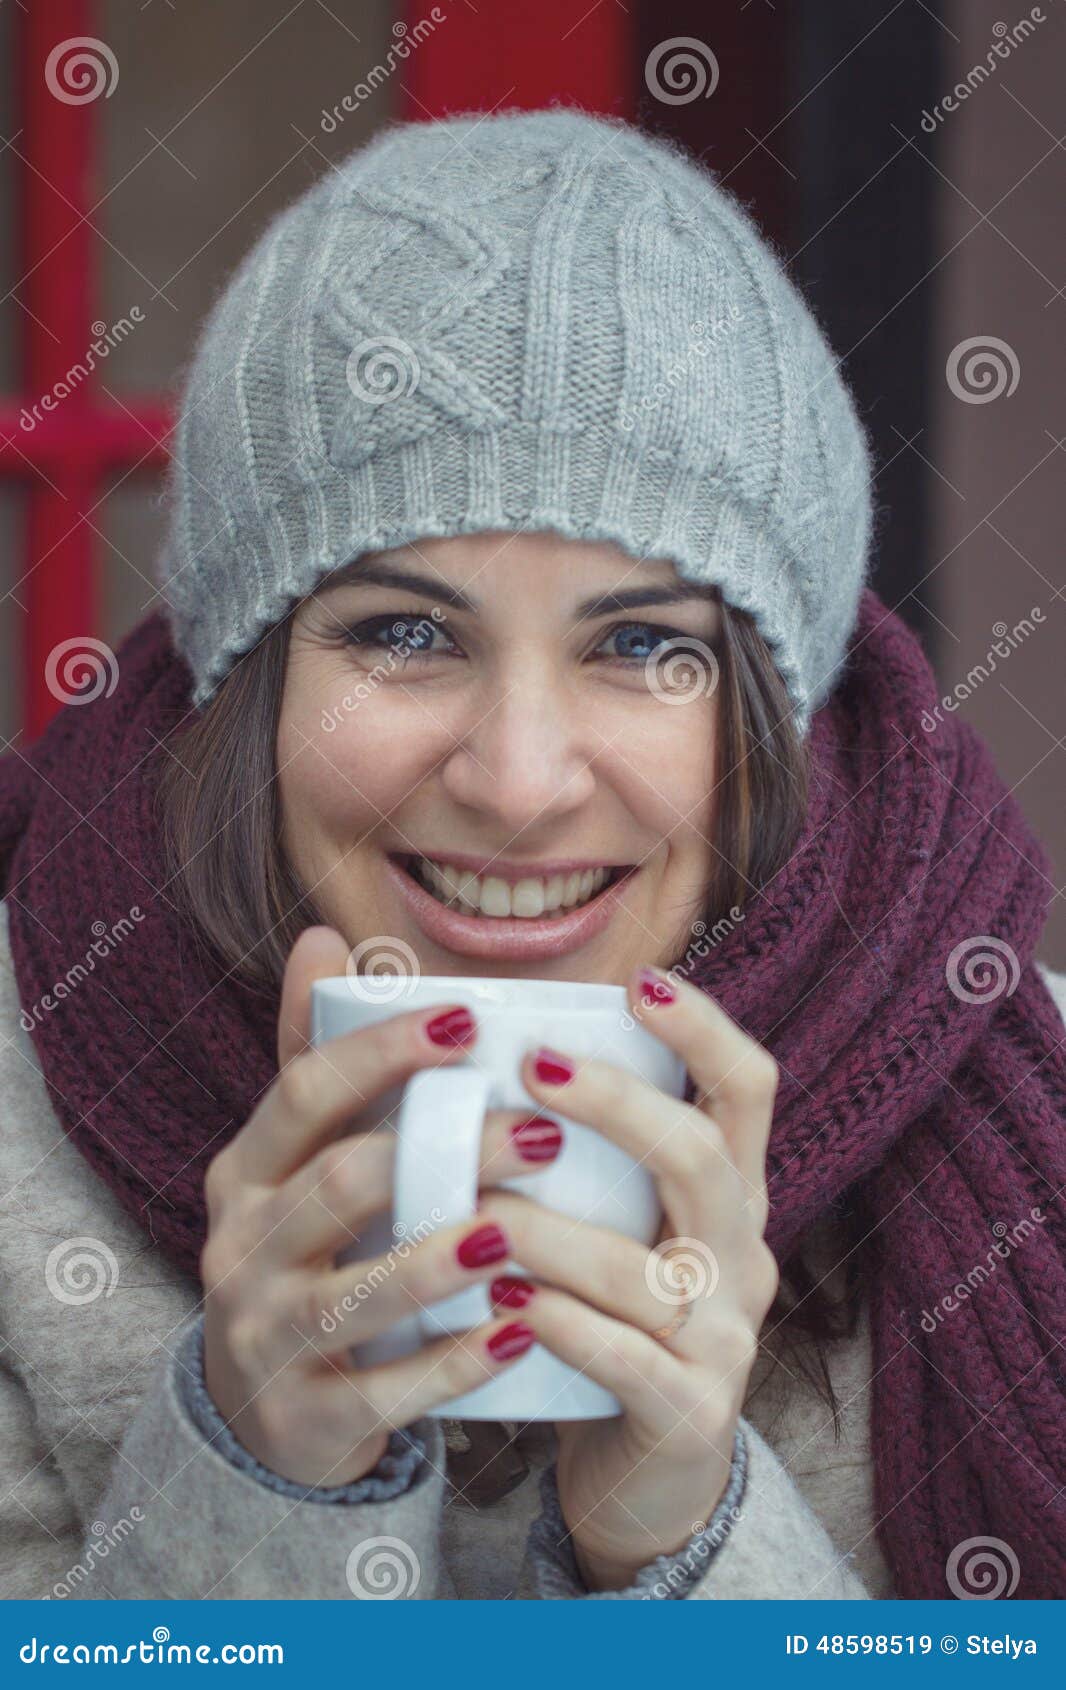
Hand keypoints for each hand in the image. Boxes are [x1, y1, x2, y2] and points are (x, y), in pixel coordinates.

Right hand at [200, 926, 562, 1487]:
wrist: (264, 1413)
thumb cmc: (306, 1253)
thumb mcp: (295, 1160)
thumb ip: (315, 1056)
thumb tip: (322, 936)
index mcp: (244, 1171)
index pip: (306, 1092)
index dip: (384, 1051)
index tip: (470, 1018)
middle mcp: (240, 1247)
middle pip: (343, 1184)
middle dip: (445, 1154)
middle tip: (545, 1131)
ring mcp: (265, 1337)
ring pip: (359, 1291)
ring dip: (448, 1257)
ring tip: (526, 1227)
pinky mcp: (302, 1418)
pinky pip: (386, 1391)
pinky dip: (455, 1362)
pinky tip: (522, 1333)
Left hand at [476, 964, 778, 1591]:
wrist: (646, 1477)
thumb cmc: (610, 1321)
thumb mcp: (620, 1228)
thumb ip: (585, 1154)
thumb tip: (503, 1040)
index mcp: (729, 1195)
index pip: (749, 1089)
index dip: (705, 1029)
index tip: (639, 981)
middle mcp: (742, 1255)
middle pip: (704, 1158)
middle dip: (617, 1105)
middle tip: (530, 1067)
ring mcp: (726, 1339)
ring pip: (650, 1269)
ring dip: (554, 1231)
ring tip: (478, 1208)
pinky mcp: (692, 1414)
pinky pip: (626, 1358)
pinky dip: (561, 1323)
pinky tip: (501, 1302)